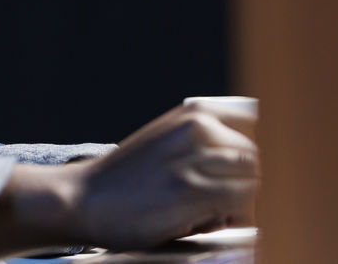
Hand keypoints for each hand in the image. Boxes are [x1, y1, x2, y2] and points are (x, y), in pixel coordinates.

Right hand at [0, 102, 257, 257]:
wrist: (85, 199)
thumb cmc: (126, 177)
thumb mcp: (165, 140)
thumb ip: (202, 141)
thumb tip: (251, 164)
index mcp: (194, 113)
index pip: (250, 133)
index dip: (242, 163)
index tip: (231, 183)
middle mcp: (198, 129)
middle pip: (252, 158)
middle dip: (244, 184)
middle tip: (219, 208)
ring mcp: (195, 159)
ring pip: (250, 182)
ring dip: (239, 203)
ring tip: (209, 216)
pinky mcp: (192, 193)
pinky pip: (238, 206)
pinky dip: (231, 219)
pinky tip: (202, 223)